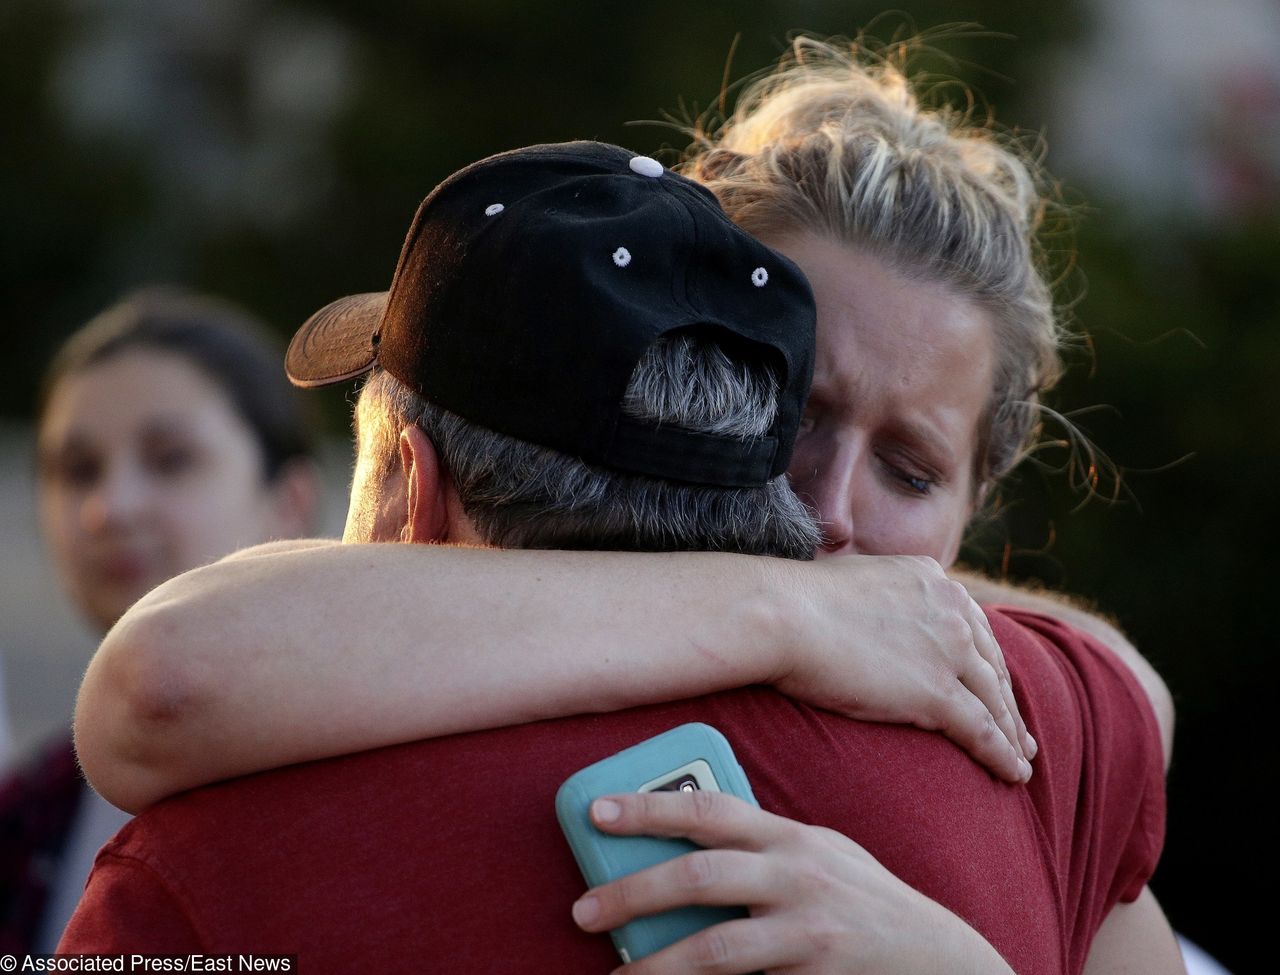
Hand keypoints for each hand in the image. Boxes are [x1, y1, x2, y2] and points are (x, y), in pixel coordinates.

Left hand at [571, 791, 1013, 974]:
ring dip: (655, 963)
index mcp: (791, 835)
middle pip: (700, 874)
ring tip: (614, 974)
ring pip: (715, 945)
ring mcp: (808, 925)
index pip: (709, 808)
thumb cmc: (869, 901)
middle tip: (582, 910)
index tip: (597, 811)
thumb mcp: (823, 855)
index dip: (649, 806)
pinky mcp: (816, 966)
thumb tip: (694, 842)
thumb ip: (768, 845)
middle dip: (633, 890)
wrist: (940, 958)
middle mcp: (798, 872)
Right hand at [773, 555, 1033, 782]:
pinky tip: (1014, 774)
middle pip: (990, 664)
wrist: (781, 615)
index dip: (986, 662)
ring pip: (994, 700)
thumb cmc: (793, 602)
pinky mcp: (937, 692)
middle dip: (1006, 699)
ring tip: (1021, 758)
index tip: (993, 684)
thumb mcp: (850, 581)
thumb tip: (863, 612)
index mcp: (931, 580)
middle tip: (1019, 730)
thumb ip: (875, 597)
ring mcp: (948, 651)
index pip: (971, 627)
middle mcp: (951, 610)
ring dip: (1012, 733)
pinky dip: (1003, 755)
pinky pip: (983, 731)